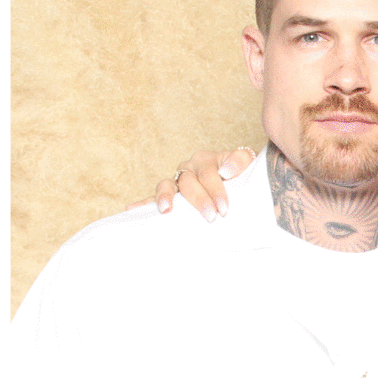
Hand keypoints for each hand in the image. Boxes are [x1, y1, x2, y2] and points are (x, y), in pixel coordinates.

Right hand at [127, 147, 256, 219]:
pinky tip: (131, 208)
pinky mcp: (169, 195)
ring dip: (165, 197)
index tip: (224, 208)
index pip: (208, 174)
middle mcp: (188, 168)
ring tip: (166, 210)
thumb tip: (226, 171)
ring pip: (167, 185)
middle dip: (199, 200)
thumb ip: (239, 161)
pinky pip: (152, 197)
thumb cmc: (240, 176)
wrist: (237, 183)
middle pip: (189, 182)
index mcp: (206, 160)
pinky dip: (142, 202)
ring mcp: (177, 181)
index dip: (216, 191)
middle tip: (211, 217)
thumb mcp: (246, 165)